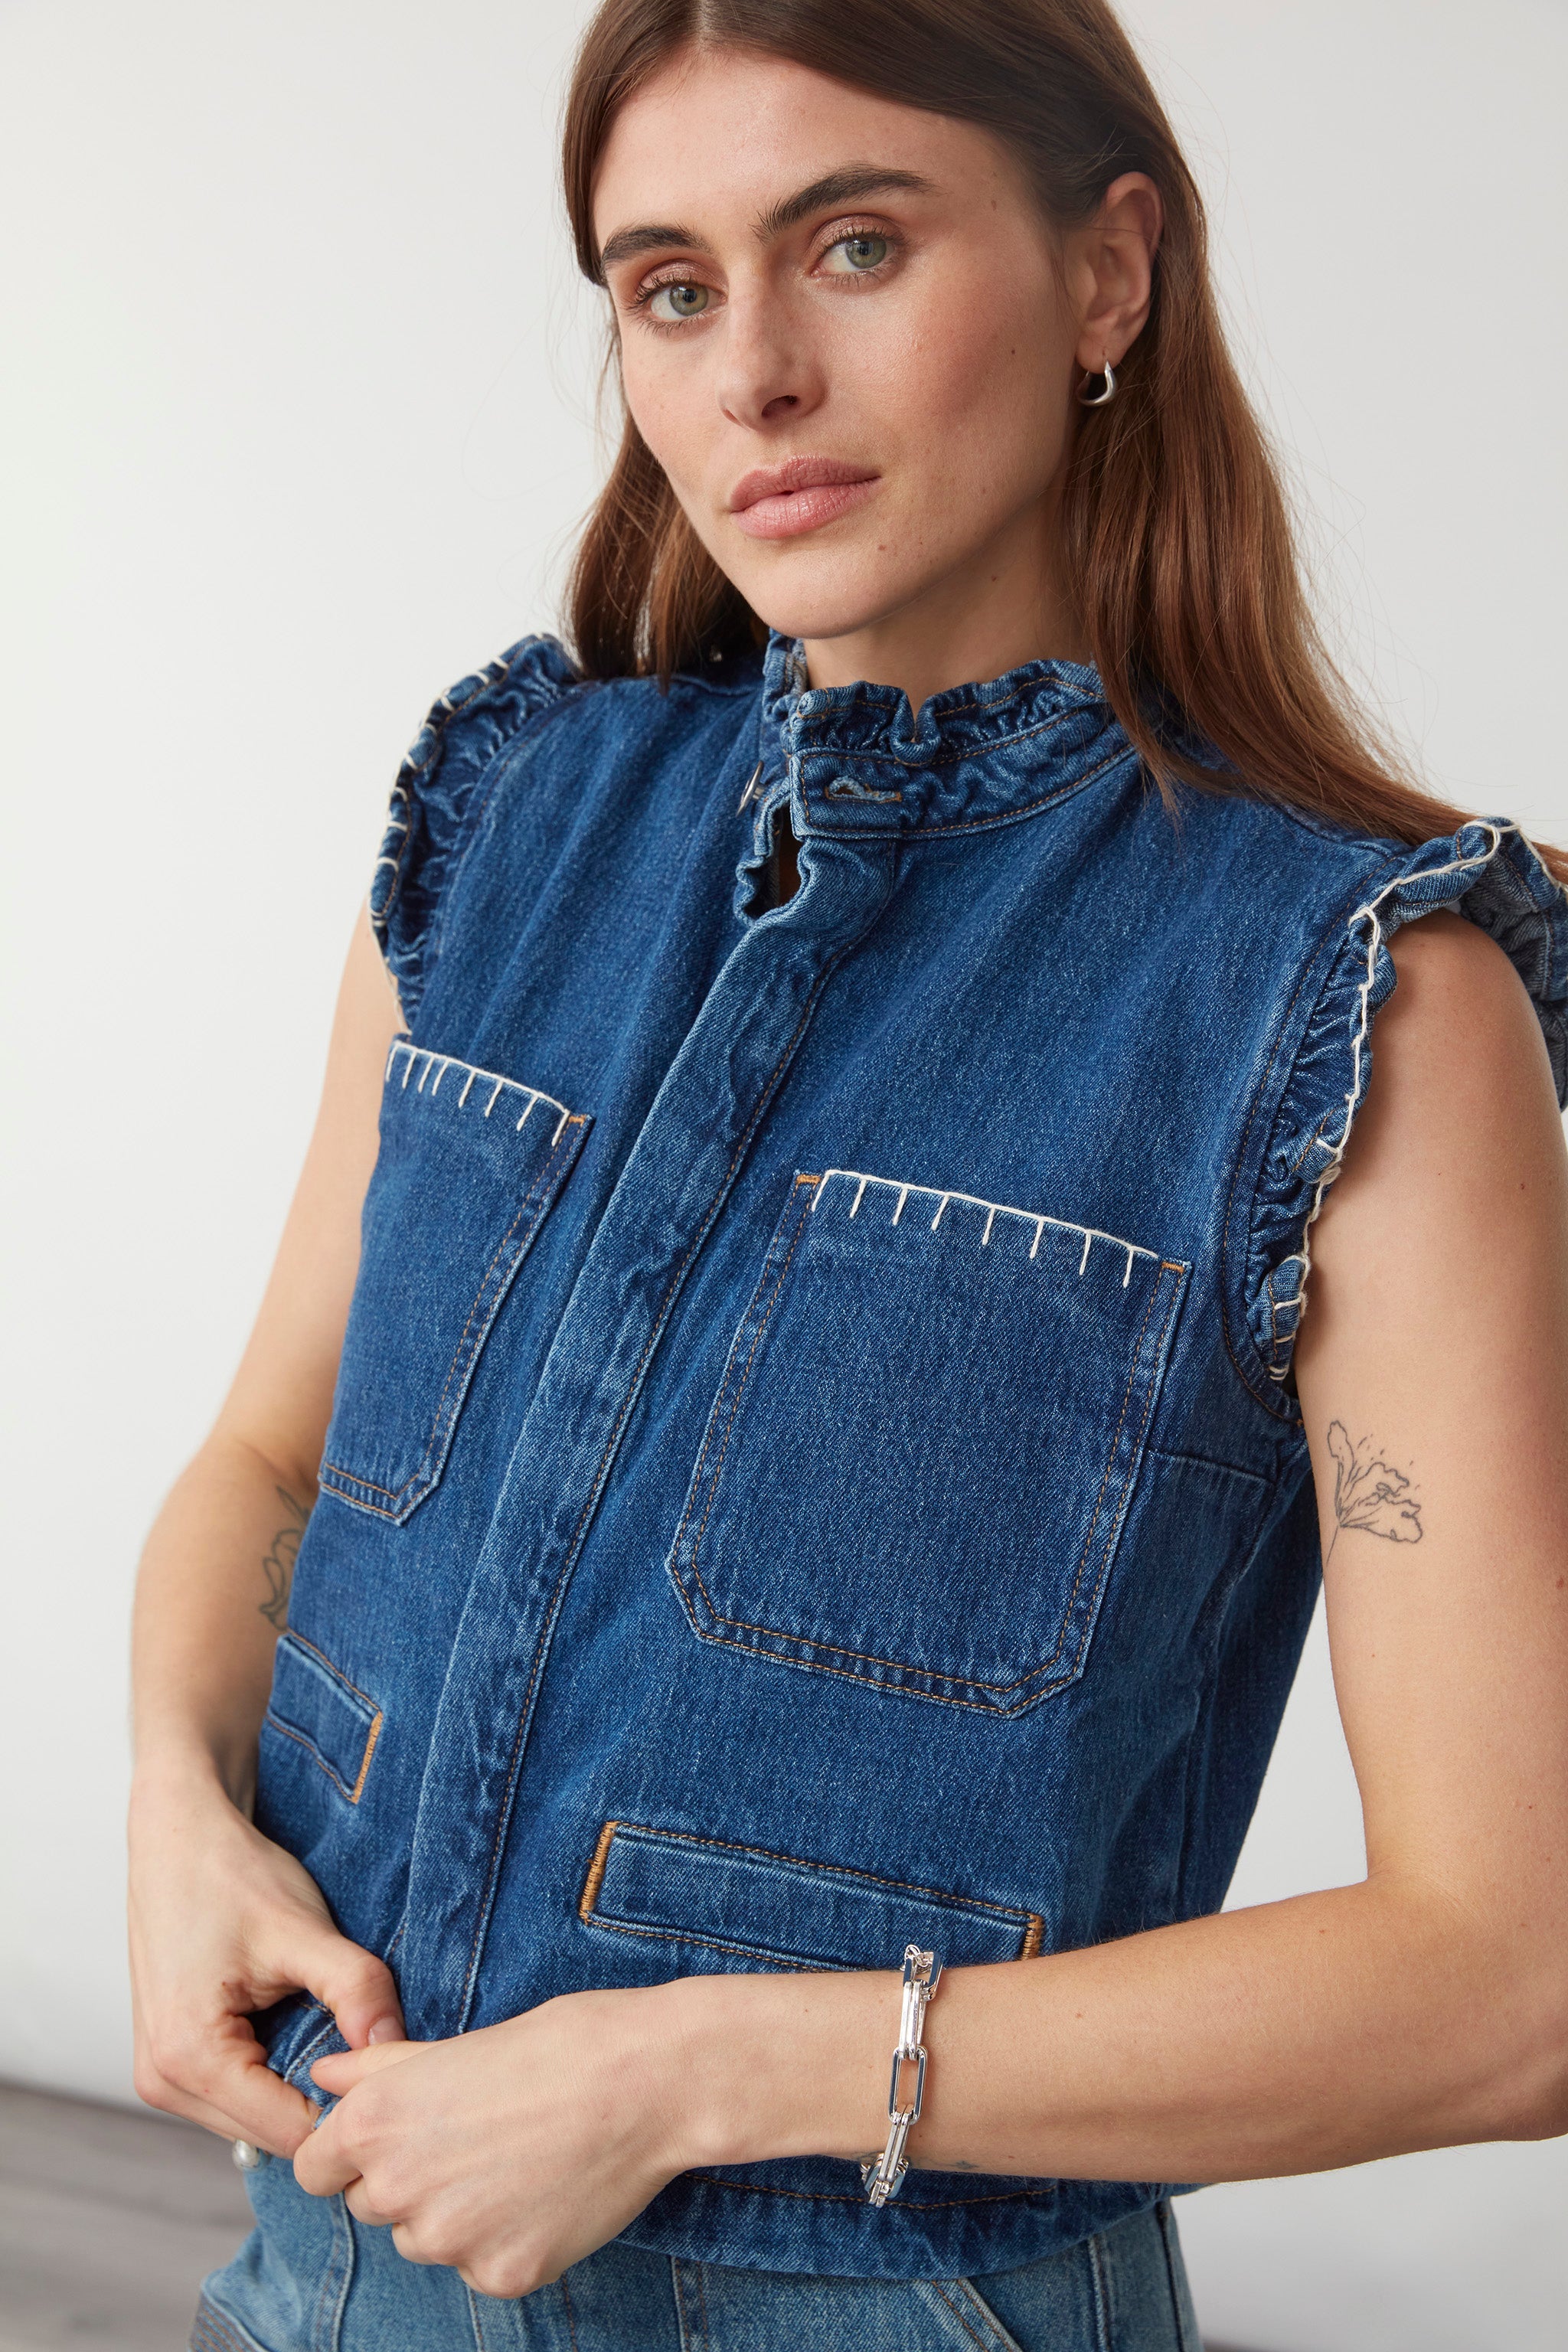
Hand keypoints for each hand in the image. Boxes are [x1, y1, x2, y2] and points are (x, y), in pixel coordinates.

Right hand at [128, 1764, 403, 2156]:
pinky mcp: (171, 2061)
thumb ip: (355, 1989)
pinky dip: (275, 2073)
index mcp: (189, 2060)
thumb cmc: (230, 1875)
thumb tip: (396, 2048)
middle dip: (326, 2099)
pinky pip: (239, 2095)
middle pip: (273, 2135)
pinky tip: (299, 2026)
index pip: (292, 2132)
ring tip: (333, 2027)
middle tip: (370, 2044)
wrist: (179, 1837)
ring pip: (257, 2120)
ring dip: (300, 2085)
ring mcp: (161, 2077)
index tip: (390, 2070)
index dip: (349, 2106)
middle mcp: (163, 2083)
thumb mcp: (303, 1930)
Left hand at [295, 1987, 691, 2297]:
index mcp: (375, 2124)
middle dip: (405, 2177)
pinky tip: (544, 2191)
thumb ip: (377, 2069)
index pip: (313, 2168)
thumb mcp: (454, 2044)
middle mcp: (398, 2189)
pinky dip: (504, 2237)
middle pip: (370, 2204)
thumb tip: (326, 2075)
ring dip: (452, 2212)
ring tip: (514, 2159)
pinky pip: (479, 2265)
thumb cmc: (554, 2045)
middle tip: (471, 2135)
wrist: (645, 2082)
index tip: (390, 2137)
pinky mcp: (500, 2275)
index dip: (345, 2152)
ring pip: (424, 2239)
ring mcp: (449, 2242)